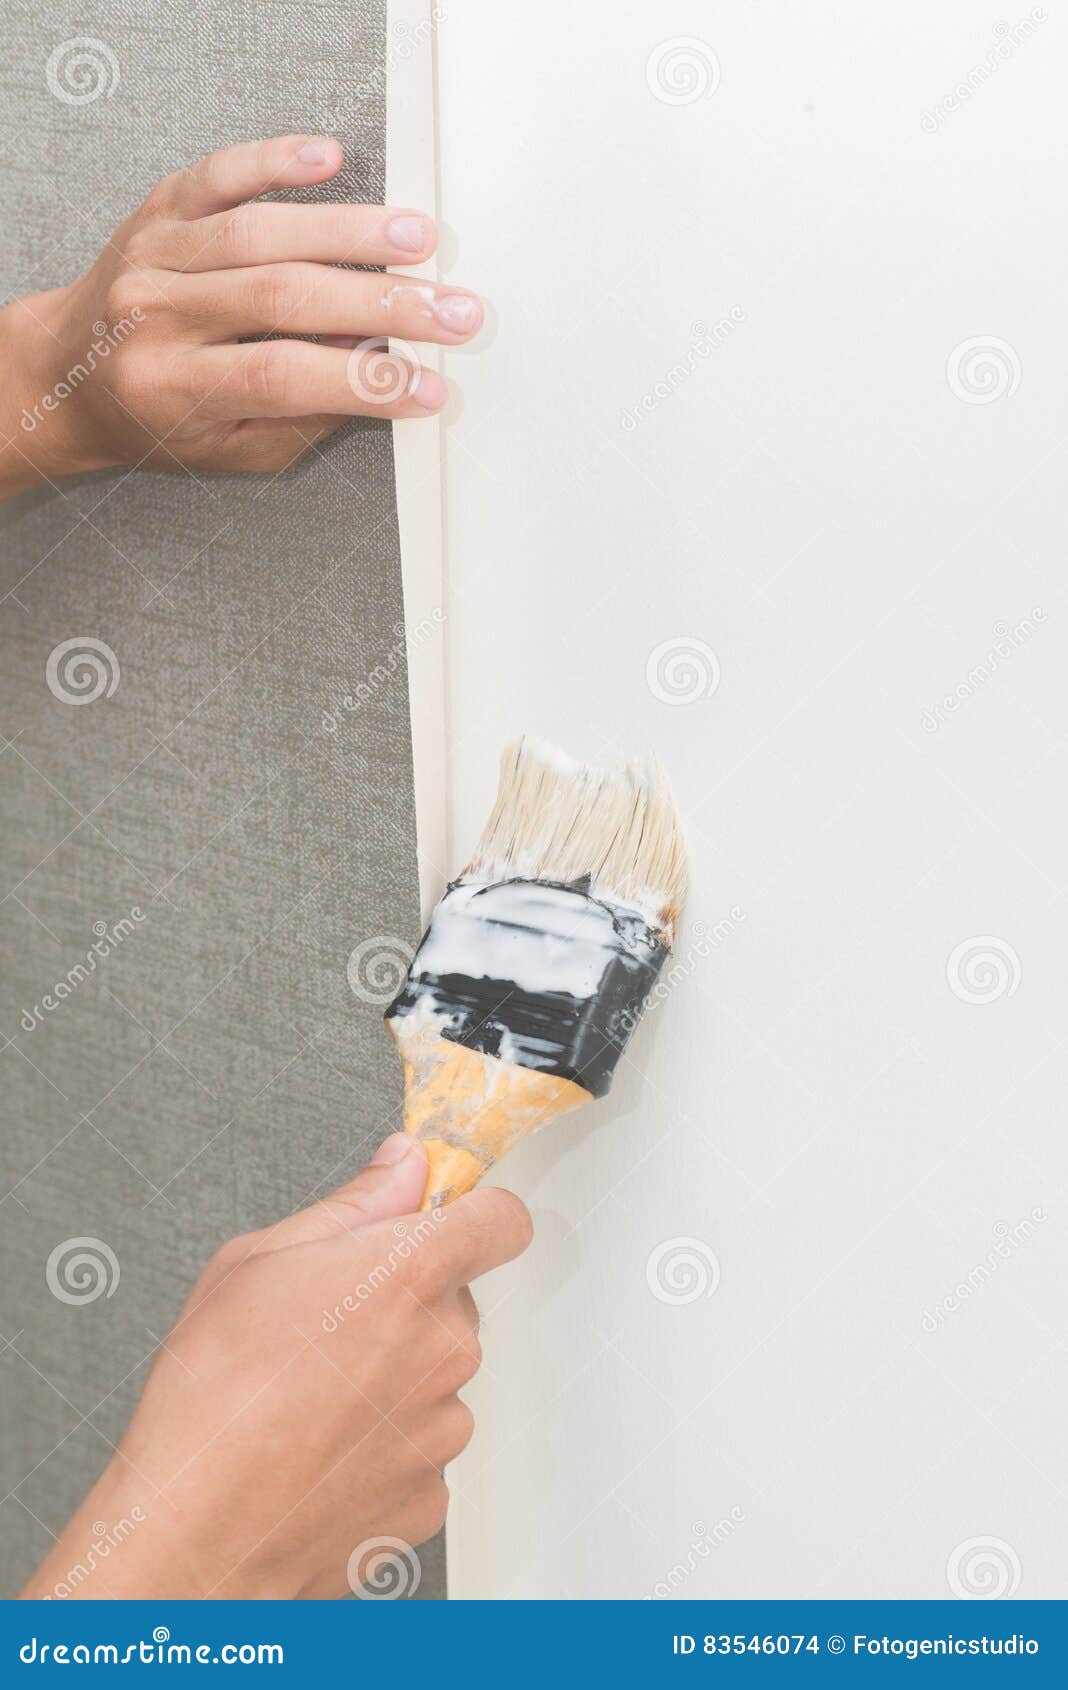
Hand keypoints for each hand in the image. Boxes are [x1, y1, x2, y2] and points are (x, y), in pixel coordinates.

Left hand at [0, 134, 478, 497]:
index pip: (285, 378)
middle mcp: (156, 314)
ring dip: (352, 233)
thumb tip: (381, 376)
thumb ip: (302, 417)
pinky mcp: (160, 209)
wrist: (69, 372)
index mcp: (172, 387)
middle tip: (451, 312)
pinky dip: (276, 161)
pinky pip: (221, 174)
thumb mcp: (231, 450)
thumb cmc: (157, 419)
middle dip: (384, 304)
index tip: (429, 386)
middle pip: (285, 299)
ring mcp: (155, 253)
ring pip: (264, 232)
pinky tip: (329, 159)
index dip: (366, 383)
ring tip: (418, 242)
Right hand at [19, 1135, 530, 1599]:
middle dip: (407, 1305)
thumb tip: (402, 1165)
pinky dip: (382, 1449)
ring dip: (394, 1382)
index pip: (500, 1220)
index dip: (474, 1216)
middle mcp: (442, 1350)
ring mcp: (441, 1429)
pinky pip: (419, 1451)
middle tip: (329, 1326)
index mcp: (407, 1276)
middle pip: (455, 1304)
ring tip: (310, 1400)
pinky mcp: (430, 1496)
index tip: (445, 1222)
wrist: (193, 1531)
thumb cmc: (211, 1399)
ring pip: (436, 1381)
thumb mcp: (257, 1260)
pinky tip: (319, 1452)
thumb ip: (353, 1204)